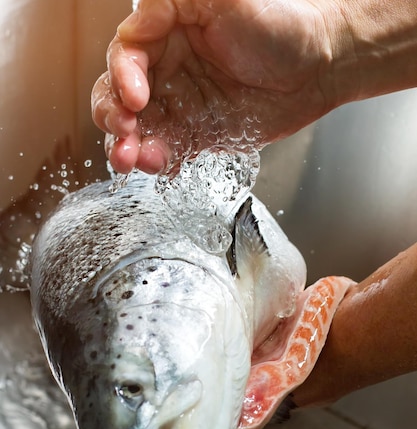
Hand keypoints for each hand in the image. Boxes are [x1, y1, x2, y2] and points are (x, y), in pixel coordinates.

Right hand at [91, 0, 333, 173]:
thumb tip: (137, 19)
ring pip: (139, 128)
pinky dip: (159, 161)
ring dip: (128, 146)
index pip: (127, 55)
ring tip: (131, 160)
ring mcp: (181, 106)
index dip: (122, 76)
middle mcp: (167, 70)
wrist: (320, 67)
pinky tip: (160, 166)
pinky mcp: (198, 136)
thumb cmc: (281, 22)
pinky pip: (168, 150)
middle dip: (113, 116)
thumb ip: (177, 0)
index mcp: (166, 32)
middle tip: (123, 135)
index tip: (136, 96)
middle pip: (119, 95)